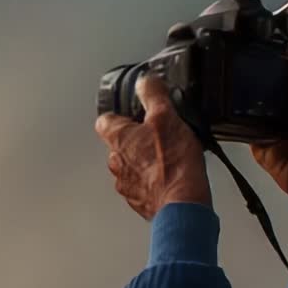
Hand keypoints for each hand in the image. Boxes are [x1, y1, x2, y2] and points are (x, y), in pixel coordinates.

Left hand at [95, 74, 211, 219]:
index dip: (118, 114)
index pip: (105, 120)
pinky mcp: (141, 202)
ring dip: (146, 162)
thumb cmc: (173, 164)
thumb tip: (146, 82)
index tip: (130, 112)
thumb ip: (153, 95)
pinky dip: (156, 182)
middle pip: (120, 145)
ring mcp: (127, 185)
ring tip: (170, 158)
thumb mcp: (166, 117)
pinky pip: (145, 187)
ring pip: (132, 167)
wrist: (182, 205)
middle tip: (159, 135)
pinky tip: (174, 177)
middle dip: (137, 140)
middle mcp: (116, 163)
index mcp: (118, 139)